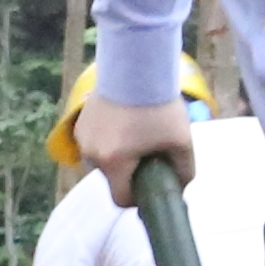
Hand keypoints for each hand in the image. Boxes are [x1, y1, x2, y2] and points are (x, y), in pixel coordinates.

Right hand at [80, 96, 197, 206]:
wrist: (137, 66)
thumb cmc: (160, 106)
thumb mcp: (182, 142)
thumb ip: (184, 172)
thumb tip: (180, 188)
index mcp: (113, 163)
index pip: (121, 199)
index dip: (139, 199)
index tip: (153, 186)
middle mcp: (91, 154)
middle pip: (113, 179)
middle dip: (133, 173)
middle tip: (153, 154)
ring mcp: (82, 137)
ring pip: (104, 161)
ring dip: (121, 157)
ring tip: (140, 135)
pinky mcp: (80, 122)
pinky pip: (97, 143)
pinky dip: (111, 141)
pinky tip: (128, 124)